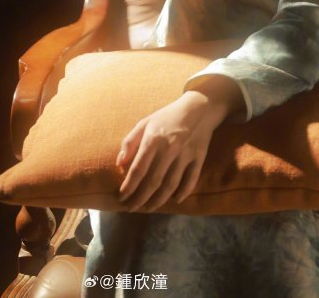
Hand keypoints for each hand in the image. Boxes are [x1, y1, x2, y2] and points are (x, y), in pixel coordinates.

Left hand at [116, 92, 221, 212]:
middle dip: (140, 198)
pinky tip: (176, 200)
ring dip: (158, 200)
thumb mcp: (145, 122)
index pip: (138, 169)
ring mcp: (185, 154)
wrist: (198, 107)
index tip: (121, 197)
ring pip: (171, 185)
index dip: (129, 186)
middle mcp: (169, 149)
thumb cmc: (167, 116)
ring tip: (148, 209)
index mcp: (153, 139)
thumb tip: (119, 164)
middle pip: (153, 181)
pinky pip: (191, 180)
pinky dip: (183, 192)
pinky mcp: (199, 158)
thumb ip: (130, 142)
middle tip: (131, 209)